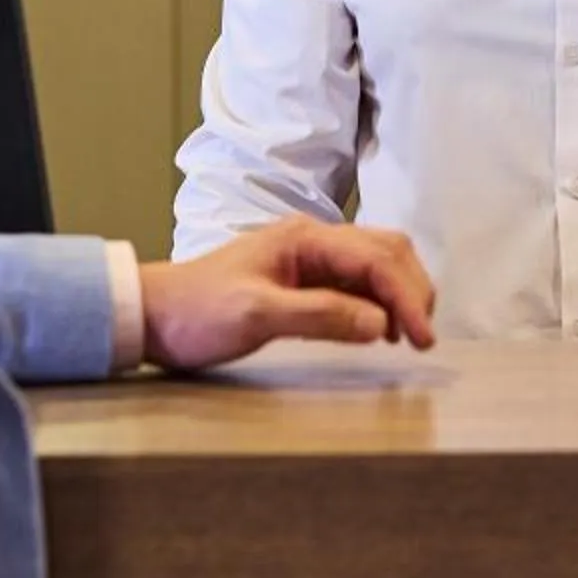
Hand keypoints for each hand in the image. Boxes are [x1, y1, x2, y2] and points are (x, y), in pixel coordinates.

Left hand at [136, 218, 436, 372]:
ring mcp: (309, 259)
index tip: (424, 338)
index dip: (407, 298)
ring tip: (411, 335)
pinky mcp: (303, 280)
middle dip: (414, 290)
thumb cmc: (196, 312)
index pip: (377, 260)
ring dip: (401, 294)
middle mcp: (313, 240)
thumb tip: (380, 324)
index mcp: (306, 238)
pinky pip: (357, 284)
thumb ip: (320, 316)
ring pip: (377, 265)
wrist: (152, 315)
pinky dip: (380, 303)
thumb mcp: (256, 316)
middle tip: (426, 338)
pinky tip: (382, 330)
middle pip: (388, 251)